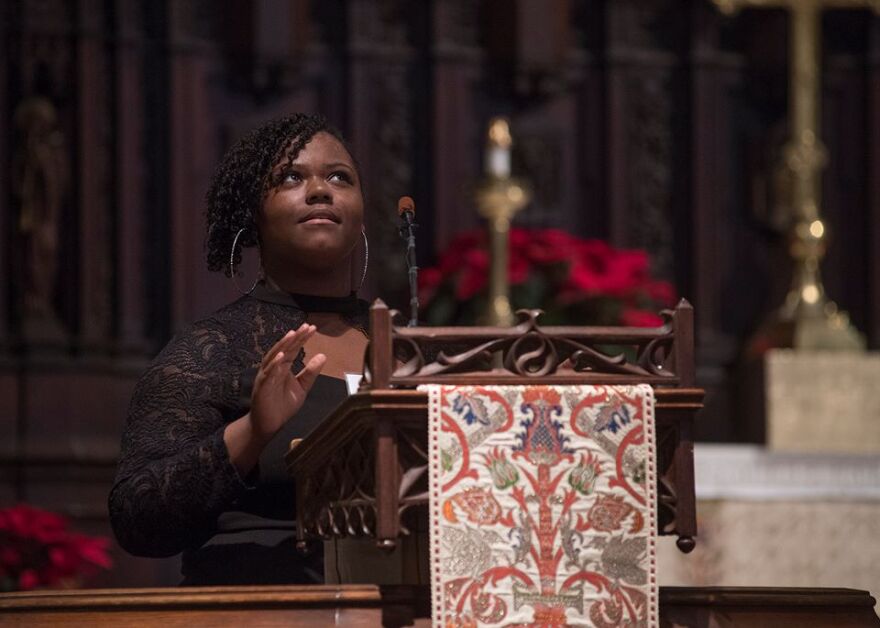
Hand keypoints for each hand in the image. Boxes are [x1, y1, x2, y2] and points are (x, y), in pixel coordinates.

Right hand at [248, 324, 325, 443]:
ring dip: (282, 345)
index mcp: (283, 366)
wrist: (269, 425)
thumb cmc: (283, 405)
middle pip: (284, 349)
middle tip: (305, 327)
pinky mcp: (262, 387)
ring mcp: (266, 376)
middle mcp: (274, 368)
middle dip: (294, 337)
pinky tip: (280, 356)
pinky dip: (273, 364)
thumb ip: (311, 372)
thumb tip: (323, 356)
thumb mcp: (302, 387)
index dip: (302, 338)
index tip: (312, 328)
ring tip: (292, 334)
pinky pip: (267, 374)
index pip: (293, 349)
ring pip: (273, 357)